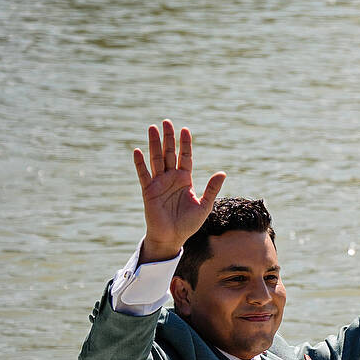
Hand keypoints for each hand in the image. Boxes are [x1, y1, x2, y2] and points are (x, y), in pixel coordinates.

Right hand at [133, 120, 225, 261]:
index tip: (185, 129)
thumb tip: (222, 172)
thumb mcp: (204, 205)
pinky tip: (138, 151)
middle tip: (166, 122)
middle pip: (169, 153)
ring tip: (152, 128)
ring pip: (156, 159)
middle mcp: (171, 178)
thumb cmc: (189, 223)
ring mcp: (159, 183)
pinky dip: (140, 163)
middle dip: (168, 138)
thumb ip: (212, 189)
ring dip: (153, 144)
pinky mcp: (148, 191)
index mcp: (185, 179)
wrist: (173, 237)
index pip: (185, 157)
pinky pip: (144, 175)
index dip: (185, 144)